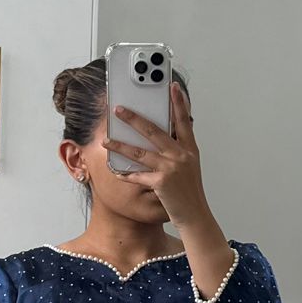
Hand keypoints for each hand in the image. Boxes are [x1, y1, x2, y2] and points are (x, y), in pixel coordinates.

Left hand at [105, 83, 209, 230]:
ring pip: (140, 152)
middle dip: (134, 119)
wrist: (195, 216)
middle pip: (154, 131)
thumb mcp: (189, 167)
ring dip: (120, 145)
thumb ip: (178, 150)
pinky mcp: (161, 182)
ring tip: (106, 140)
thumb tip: (162, 136)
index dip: (179, 103)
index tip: (172, 87)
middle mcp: (181, 156)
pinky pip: (137, 175)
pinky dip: (124, 173)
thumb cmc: (190, 192)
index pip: (183, 121)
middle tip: (119, 109)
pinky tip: (114, 169)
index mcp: (189, 149)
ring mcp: (171, 168)